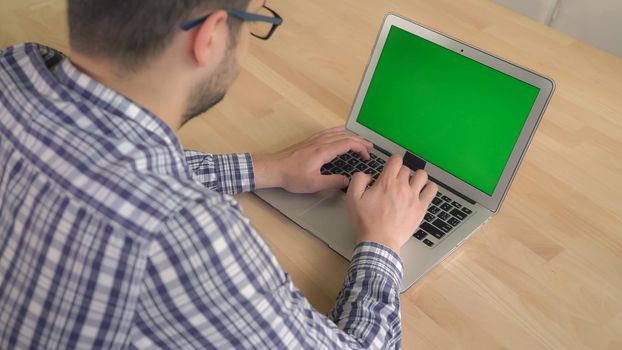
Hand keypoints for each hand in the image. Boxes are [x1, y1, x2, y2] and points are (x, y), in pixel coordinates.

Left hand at [253, 126, 372, 192]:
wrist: (273, 169)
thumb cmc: (291, 176)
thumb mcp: (314, 184)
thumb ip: (333, 182)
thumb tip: (348, 180)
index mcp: (323, 151)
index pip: (348, 144)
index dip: (361, 148)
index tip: (367, 156)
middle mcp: (320, 142)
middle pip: (345, 136)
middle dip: (360, 141)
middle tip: (370, 147)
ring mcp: (314, 140)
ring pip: (337, 132)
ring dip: (351, 135)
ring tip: (360, 139)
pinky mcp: (309, 141)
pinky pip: (328, 132)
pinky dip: (339, 131)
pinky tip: (340, 132)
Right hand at [346, 155, 437, 253]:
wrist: (379, 241)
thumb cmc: (366, 221)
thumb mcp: (352, 198)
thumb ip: (358, 179)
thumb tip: (367, 175)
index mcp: (386, 182)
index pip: (396, 160)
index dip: (393, 161)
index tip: (391, 167)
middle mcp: (402, 186)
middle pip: (407, 169)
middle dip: (400, 173)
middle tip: (395, 182)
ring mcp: (413, 197)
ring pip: (422, 175)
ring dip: (416, 177)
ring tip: (410, 184)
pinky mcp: (421, 207)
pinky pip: (432, 190)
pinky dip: (428, 188)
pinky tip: (422, 192)